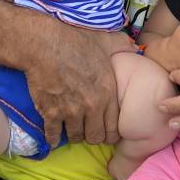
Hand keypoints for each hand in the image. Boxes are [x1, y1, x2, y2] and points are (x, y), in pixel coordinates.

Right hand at [24, 24, 135, 146]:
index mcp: (107, 92)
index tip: (104, 131)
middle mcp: (91, 106)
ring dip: (73, 135)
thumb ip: (121, 46)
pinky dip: (53, 138)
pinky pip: (53, 135)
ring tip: (71, 130)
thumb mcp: (103, 41)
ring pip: (75, 137)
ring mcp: (71, 111)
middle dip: (92, 136)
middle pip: (95, 137)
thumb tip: (134, 47)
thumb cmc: (75, 42)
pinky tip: (53, 136)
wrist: (45, 44)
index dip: (110, 133)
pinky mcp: (51, 113)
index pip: (114, 128)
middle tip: (87, 130)